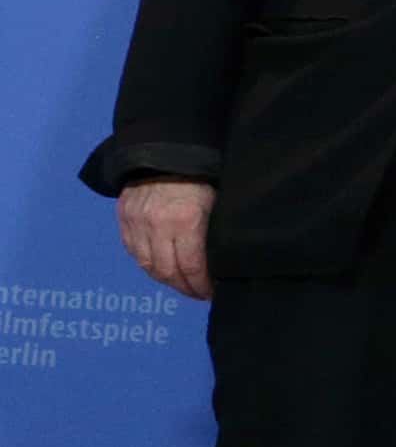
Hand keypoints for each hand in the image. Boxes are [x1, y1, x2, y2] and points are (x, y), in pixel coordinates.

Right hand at [115, 177, 212, 301]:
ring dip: (166, 280)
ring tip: (181, 284)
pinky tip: (162, 269)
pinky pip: (133, 252)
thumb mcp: (215, 204)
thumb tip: (220, 265)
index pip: (191, 267)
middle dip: (184, 287)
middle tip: (197, 293)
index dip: (200, 285)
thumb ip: (212, 234)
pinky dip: (148, 265)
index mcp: (185, 221)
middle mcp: (157, 225)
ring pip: (148, 265)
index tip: (210, 292)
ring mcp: (137, 222)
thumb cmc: (200, 179)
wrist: (166, 153)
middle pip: (168, 271)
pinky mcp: (124, 218)